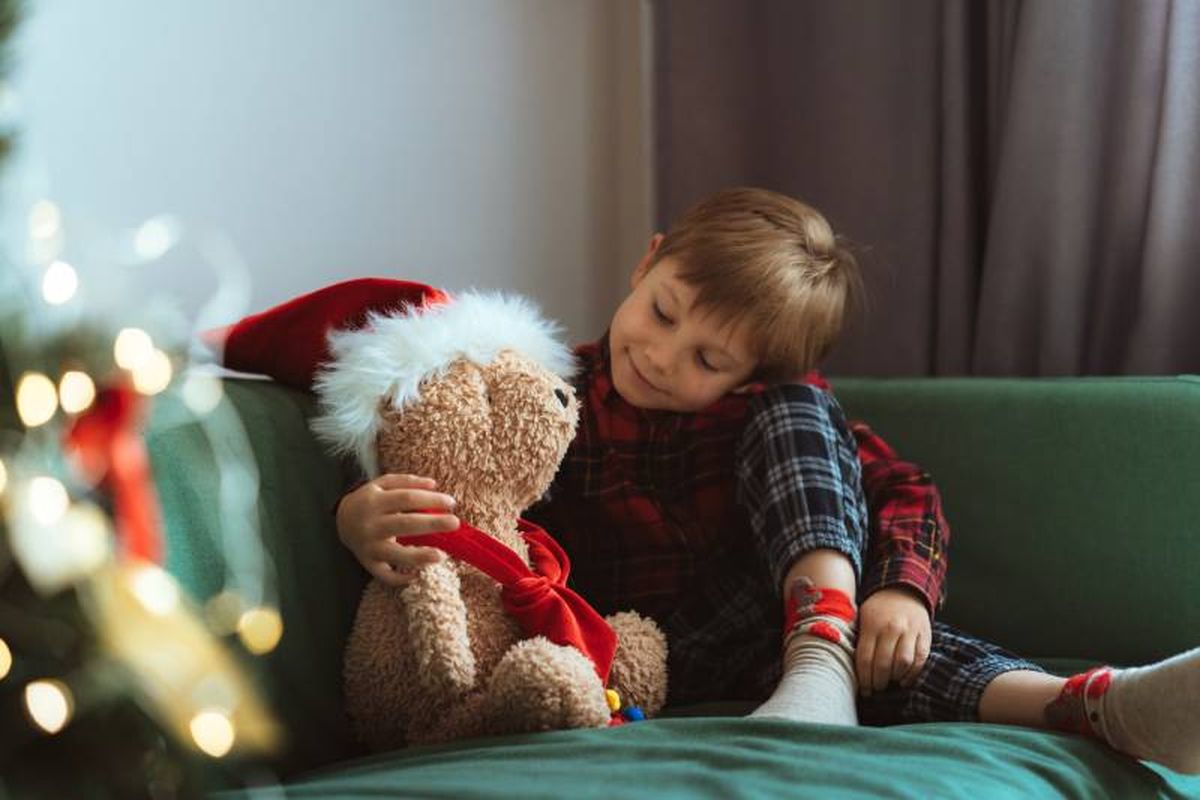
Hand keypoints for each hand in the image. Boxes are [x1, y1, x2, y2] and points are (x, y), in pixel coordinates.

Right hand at [335, 473, 459, 586]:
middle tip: (455, 523)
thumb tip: (433, 484)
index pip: (407, 499)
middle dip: (432, 524)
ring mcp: (369, 546)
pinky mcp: (367, 563)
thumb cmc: (370, 500)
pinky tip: (416, 575)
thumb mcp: (383, 484)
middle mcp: (371, 524)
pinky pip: (384, 575)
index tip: (451, 503)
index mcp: (376, 501)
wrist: (342, 520)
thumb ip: (407, 481)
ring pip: (395, 554)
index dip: (431, 500)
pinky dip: (399, 578)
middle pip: (405, 524)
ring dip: (419, 556)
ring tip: (441, 556)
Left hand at [855, 586, 930, 695]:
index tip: (864, 690)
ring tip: (888, 683)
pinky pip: (920, 659)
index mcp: (872, 625)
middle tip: (875, 689)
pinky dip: (912, 674)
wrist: (904, 590)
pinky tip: (903, 680)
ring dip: (894, 679)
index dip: (863, 679)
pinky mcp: (924, 636)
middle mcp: (892, 628)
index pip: (865, 658)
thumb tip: (850, 666)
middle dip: (878, 682)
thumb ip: (859, 638)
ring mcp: (910, 632)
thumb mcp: (863, 616)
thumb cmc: (878, 609)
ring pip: (903, 663)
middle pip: (883, 664)